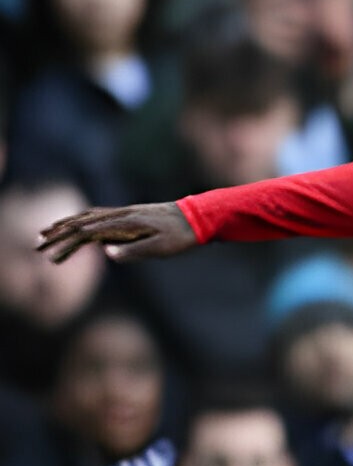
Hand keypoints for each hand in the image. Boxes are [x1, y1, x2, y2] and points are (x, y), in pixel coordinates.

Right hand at [37, 203, 197, 263]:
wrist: (200, 217)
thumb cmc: (182, 236)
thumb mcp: (161, 248)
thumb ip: (134, 251)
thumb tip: (107, 253)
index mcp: (126, 222)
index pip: (89, 231)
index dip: (67, 240)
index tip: (50, 249)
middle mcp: (122, 214)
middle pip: (82, 221)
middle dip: (59, 232)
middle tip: (38, 242)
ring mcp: (125, 212)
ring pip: (89, 216)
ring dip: (67, 224)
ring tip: (49, 231)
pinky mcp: (131, 214)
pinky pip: (101, 216)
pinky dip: (83, 220)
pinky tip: (78, 226)